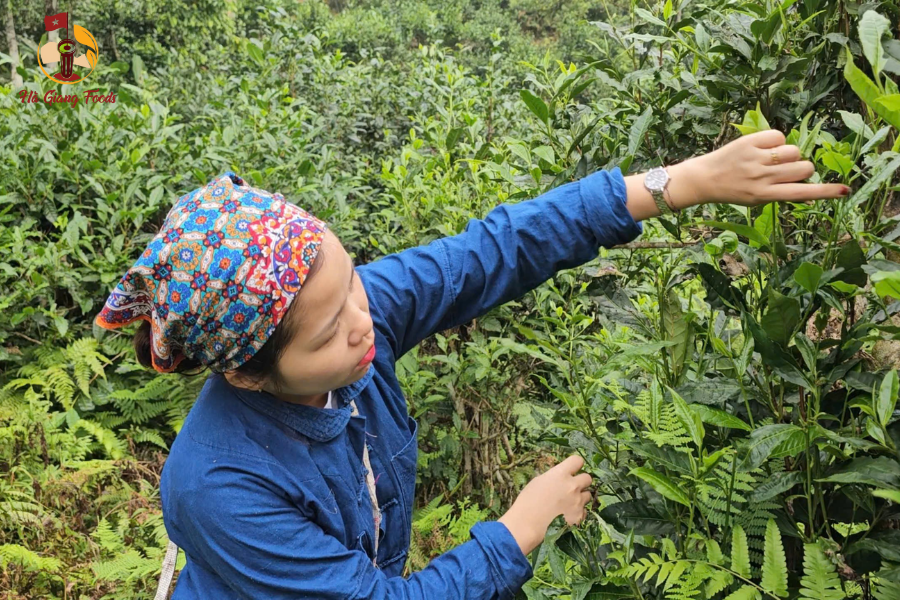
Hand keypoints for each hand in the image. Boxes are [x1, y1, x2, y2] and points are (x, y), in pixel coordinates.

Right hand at [498, 454, 592, 555]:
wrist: (527, 524)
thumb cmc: (527, 501)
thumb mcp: (538, 481)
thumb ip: (554, 477)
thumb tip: (561, 478)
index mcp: (560, 474)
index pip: (578, 460)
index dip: (575, 465)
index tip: (572, 469)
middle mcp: (572, 486)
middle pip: (588, 478)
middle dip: (581, 482)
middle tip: (572, 488)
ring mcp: (577, 502)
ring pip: (588, 495)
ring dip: (580, 497)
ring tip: (568, 503)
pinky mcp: (579, 517)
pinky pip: (584, 511)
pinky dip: (578, 512)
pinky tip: (567, 515)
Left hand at [681, 129, 850, 207]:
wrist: (704, 178)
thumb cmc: (735, 190)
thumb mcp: (758, 200)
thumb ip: (783, 193)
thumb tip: (811, 187)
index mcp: (765, 195)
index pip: (801, 194)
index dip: (825, 192)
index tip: (844, 191)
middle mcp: (761, 177)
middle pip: (804, 167)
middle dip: (802, 168)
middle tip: (786, 171)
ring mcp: (755, 159)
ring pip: (794, 151)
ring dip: (789, 154)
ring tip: (771, 159)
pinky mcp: (749, 143)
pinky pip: (779, 136)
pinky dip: (776, 141)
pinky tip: (763, 148)